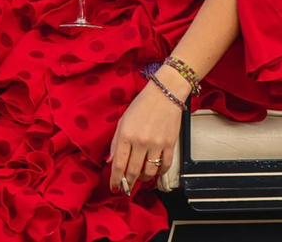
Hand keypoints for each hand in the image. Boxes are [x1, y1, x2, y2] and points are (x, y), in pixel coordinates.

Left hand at [108, 72, 184, 193]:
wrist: (165, 93)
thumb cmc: (141, 105)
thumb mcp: (123, 121)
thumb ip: (116, 142)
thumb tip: (111, 161)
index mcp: (126, 135)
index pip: (118, 164)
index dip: (115, 180)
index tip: (114, 188)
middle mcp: (141, 142)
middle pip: (133, 171)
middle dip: (128, 183)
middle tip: (126, 188)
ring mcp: (157, 144)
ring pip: (149, 172)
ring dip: (143, 179)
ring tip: (140, 177)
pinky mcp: (170, 144)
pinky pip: (165, 166)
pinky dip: (159, 173)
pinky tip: (154, 172)